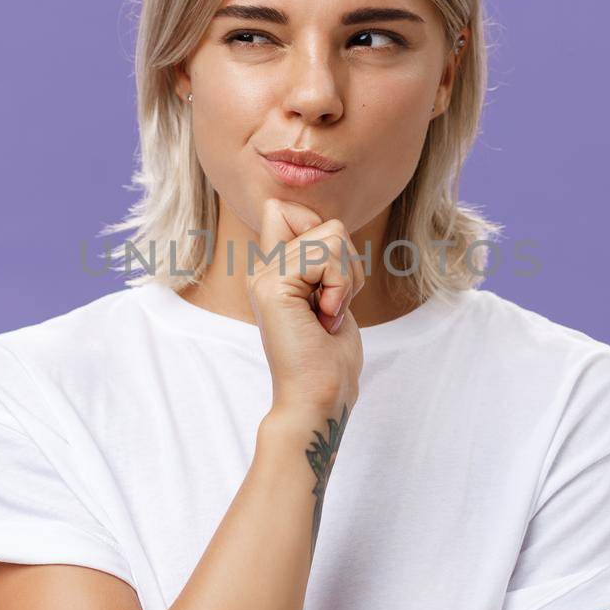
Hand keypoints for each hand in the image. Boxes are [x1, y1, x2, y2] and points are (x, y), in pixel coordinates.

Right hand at [248, 197, 365, 418]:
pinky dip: (340, 287)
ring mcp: (264, 276)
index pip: (290, 209)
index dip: (325, 235)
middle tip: (332, 305)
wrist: (318, 400)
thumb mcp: (333, 297)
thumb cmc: (330, 360)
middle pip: (322, 220)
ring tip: (328, 315)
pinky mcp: (272, 286)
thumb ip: (324, 261)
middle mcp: (264, 269)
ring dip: (346, 278)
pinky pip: (325, 255)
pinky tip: (325, 318)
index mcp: (275, 271)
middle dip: (346, 262)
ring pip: (331, 234)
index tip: (330, 286)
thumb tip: (333, 225)